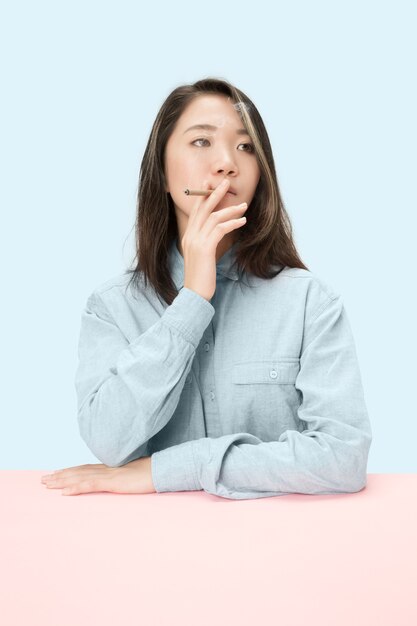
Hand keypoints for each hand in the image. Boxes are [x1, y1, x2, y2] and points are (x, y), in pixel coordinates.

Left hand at [40, 456, 155, 495]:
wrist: (160, 470)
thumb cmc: (150, 474)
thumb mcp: (132, 477)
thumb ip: (122, 478)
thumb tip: (118, 482)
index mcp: (110, 468)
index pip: (85, 468)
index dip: (70, 471)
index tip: (56, 473)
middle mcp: (105, 469)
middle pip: (78, 471)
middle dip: (60, 475)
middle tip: (43, 480)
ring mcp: (107, 475)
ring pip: (79, 477)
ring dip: (62, 481)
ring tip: (47, 485)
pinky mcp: (111, 482)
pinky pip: (89, 485)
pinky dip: (75, 488)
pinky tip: (64, 492)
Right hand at [183, 178, 247, 300]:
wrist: (195, 294)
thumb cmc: (201, 278)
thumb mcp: (201, 257)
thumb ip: (206, 244)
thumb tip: (216, 235)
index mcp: (188, 236)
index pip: (196, 211)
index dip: (204, 197)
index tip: (211, 185)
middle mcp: (190, 236)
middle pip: (203, 208)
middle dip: (215, 193)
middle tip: (226, 182)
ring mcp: (196, 241)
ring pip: (213, 217)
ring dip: (230, 209)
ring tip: (244, 206)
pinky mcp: (205, 248)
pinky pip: (220, 229)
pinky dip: (232, 223)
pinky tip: (242, 221)